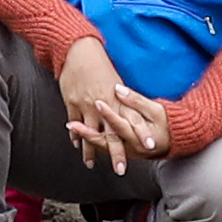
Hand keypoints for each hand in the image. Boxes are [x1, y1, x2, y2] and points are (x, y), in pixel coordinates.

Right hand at [54, 35, 162, 174]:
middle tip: (121, 170)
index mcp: (118, 98)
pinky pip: (75, 123)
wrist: (79, 51)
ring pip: (91, 133)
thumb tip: (131, 116)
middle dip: (117, 153)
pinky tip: (75, 145)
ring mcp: (87, 105)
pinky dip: (75, 135)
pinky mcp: (72, 103)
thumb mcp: (115, 82)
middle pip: (112, 133)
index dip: (141, 133)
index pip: (133, 120)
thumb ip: (122, 101)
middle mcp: (104, 104)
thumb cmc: (100, 66)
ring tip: (91, 165)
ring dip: (91, 151)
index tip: (149, 148)